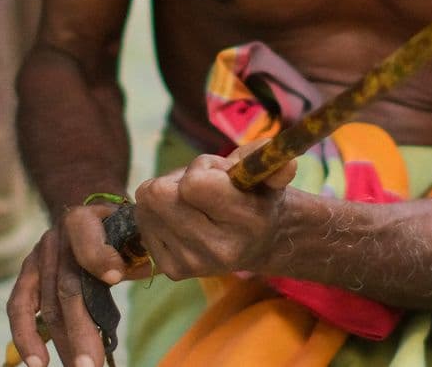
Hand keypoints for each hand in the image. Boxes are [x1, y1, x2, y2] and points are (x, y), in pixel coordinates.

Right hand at [6, 204, 139, 366]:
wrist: (91, 217)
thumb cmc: (119, 231)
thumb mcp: (132, 230)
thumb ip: (134, 247)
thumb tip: (127, 273)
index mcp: (84, 218)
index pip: (84, 237)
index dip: (98, 257)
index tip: (117, 277)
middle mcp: (56, 237)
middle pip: (67, 287)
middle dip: (80, 330)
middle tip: (92, 364)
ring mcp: (38, 257)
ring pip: (46, 306)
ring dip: (62, 343)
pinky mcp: (27, 274)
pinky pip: (19, 307)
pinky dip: (26, 336)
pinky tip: (37, 361)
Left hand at [132, 140, 297, 279]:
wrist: (259, 243)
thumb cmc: (258, 198)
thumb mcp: (269, 176)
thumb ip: (274, 164)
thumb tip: (287, 161)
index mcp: (246, 221)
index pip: (194, 184)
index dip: (200, 168)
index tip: (216, 173)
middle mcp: (218, 248)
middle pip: (158, 196)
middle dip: (175, 180)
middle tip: (196, 186)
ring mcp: (192, 262)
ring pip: (147, 208)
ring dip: (165, 197)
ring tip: (191, 203)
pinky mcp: (172, 270)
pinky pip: (144, 226)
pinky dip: (158, 216)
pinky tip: (182, 219)